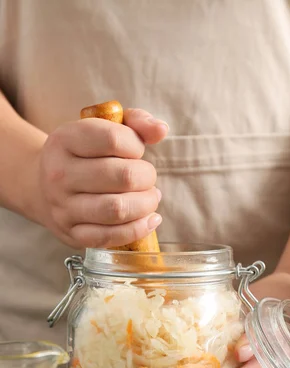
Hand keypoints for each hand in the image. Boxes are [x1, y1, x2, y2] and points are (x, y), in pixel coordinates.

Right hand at [31, 109, 167, 247]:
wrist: (42, 187)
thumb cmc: (83, 155)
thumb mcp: (102, 129)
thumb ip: (135, 123)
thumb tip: (161, 130)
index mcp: (65, 140)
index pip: (113, 139)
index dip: (136, 145)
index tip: (136, 151)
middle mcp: (60, 174)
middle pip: (123, 177)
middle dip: (147, 177)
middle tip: (148, 178)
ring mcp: (64, 207)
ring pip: (118, 209)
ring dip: (146, 204)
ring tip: (150, 198)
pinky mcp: (72, 233)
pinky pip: (111, 236)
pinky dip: (138, 229)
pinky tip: (149, 219)